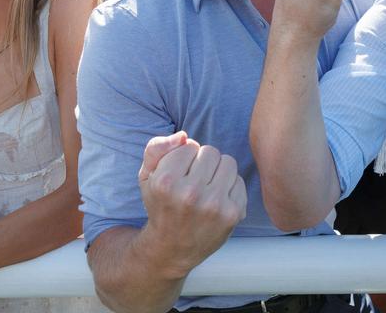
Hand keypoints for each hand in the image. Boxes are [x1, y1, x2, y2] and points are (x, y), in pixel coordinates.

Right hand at [138, 132, 246, 278]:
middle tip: (193, 181)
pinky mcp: (232, 214)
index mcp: (165, 182)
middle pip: (210, 151)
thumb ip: (157, 148)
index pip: (189, 146)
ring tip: (206, 187)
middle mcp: (189, 194)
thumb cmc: (160, 206)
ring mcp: (213, 205)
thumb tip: (184, 137)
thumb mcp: (147, 176)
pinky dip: (229, 187)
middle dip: (202, 162)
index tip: (178, 175)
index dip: (184, 158)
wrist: (171, 249)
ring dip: (218, 171)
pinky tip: (216, 200)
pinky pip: (239, 181)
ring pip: (228, 162)